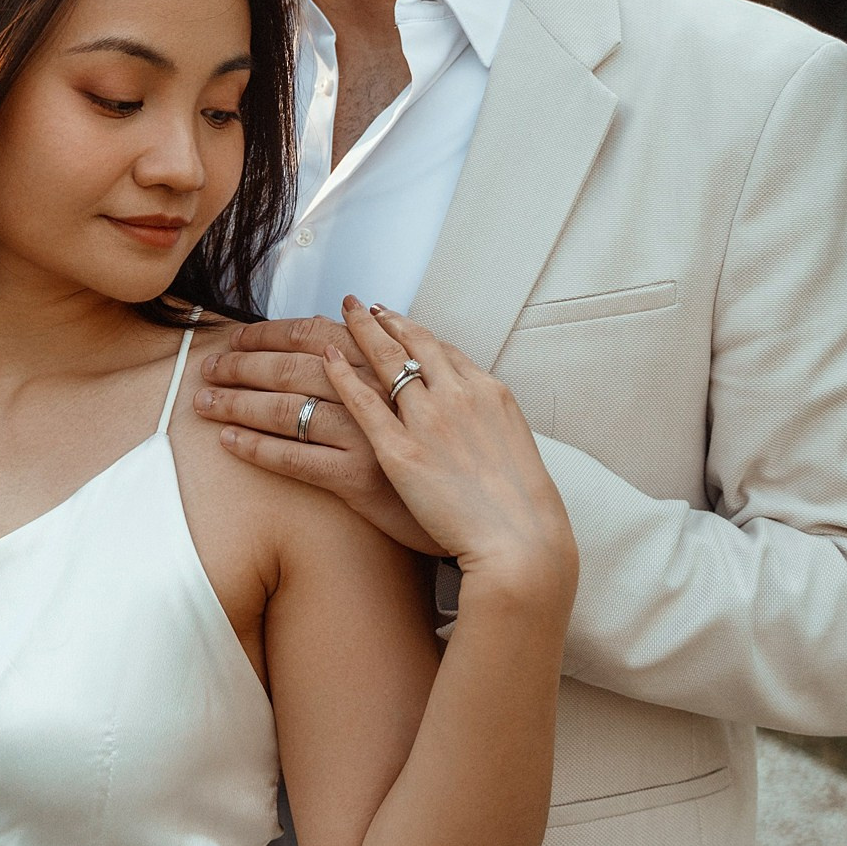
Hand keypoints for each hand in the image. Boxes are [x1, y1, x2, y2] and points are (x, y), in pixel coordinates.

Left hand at [196, 316, 441, 554]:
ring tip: (204, 400)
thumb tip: (358, 322)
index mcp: (387, 368)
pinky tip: (228, 441)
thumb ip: (391, 362)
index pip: (316, 334)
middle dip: (242, 364)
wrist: (481, 510)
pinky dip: (255, 447)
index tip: (240, 336)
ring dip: (236, 402)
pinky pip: (294, 458)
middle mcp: (376, 396)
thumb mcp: (425, 395)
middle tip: (210, 366)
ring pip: (285, 409)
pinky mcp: (357, 479)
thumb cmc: (444, 453)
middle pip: (292, 367)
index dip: (271, 332)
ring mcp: (365, 437)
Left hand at [325, 298, 576, 602]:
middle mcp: (457, 395)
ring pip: (382, 363)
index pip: (441, 348)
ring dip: (354, 334)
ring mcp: (427, 421)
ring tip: (339, 315)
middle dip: (379, 320)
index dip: (412, 329)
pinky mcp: (399, 453)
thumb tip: (472, 408)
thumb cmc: (521, 507)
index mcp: (488, 391)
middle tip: (357, 304)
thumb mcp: (514, 445)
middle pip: (410, 344)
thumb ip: (487, 420)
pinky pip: (362, 405)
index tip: (392, 318)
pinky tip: (325, 360)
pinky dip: (341, 377)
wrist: (521, 540)